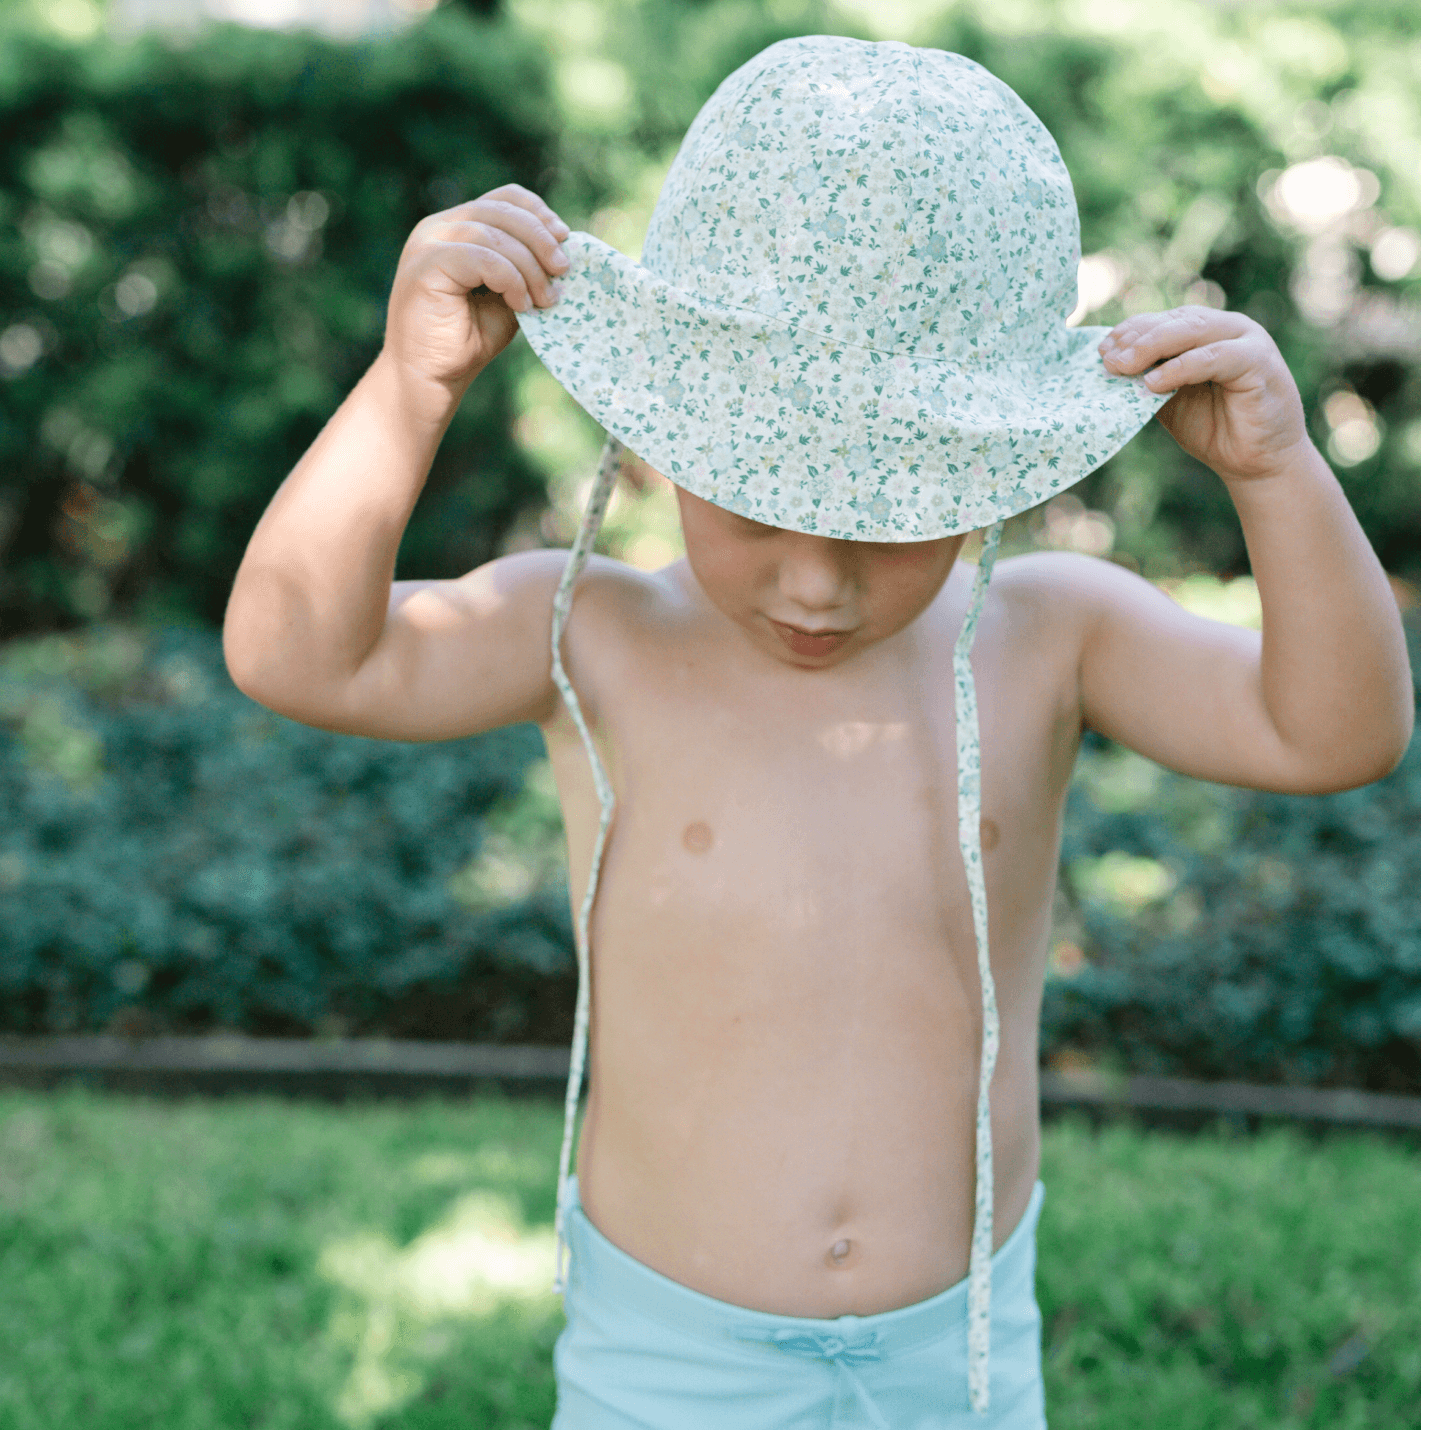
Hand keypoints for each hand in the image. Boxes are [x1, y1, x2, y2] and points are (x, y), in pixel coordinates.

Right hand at [381, 183, 569, 410]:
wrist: (431, 377)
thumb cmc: (468, 339)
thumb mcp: (508, 295)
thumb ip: (526, 268)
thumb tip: (564, 249)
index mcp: (458, 227)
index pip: (504, 198)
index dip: (539, 213)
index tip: (565, 239)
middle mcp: (439, 227)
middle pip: (503, 211)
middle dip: (542, 240)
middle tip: (564, 270)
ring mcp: (429, 242)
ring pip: (495, 234)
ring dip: (530, 267)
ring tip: (545, 299)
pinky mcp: (427, 264)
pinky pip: (482, 257)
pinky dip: (510, 279)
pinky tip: (521, 305)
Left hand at [1099, 306, 1311, 481]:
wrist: (1256, 462)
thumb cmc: (1214, 428)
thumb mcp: (1170, 399)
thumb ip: (1149, 378)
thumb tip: (1110, 366)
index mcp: (1207, 332)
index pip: (1164, 320)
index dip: (1131, 331)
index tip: (1101, 349)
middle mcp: (1228, 328)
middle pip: (1176, 322)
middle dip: (1137, 338)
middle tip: (1108, 359)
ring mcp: (1247, 341)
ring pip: (1193, 331)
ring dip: (1153, 347)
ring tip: (1123, 366)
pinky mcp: (1259, 362)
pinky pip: (1214, 357)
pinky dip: (1181, 367)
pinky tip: (1154, 383)